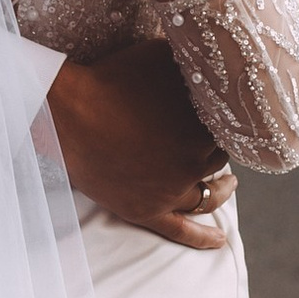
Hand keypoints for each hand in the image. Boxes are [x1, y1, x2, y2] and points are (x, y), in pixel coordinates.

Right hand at [49, 40, 231, 250]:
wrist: (67, 112)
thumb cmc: (112, 77)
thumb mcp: (162, 56)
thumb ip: (193, 62)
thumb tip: (214, 57)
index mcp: (203, 126)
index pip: (231, 128)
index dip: (228, 122)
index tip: (226, 119)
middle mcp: (194, 160)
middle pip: (219, 159)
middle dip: (217, 150)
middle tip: (214, 143)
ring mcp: (171, 190)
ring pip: (208, 193)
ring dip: (220, 188)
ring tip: (228, 183)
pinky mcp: (146, 211)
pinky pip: (182, 231)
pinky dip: (202, 239)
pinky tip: (219, 241)